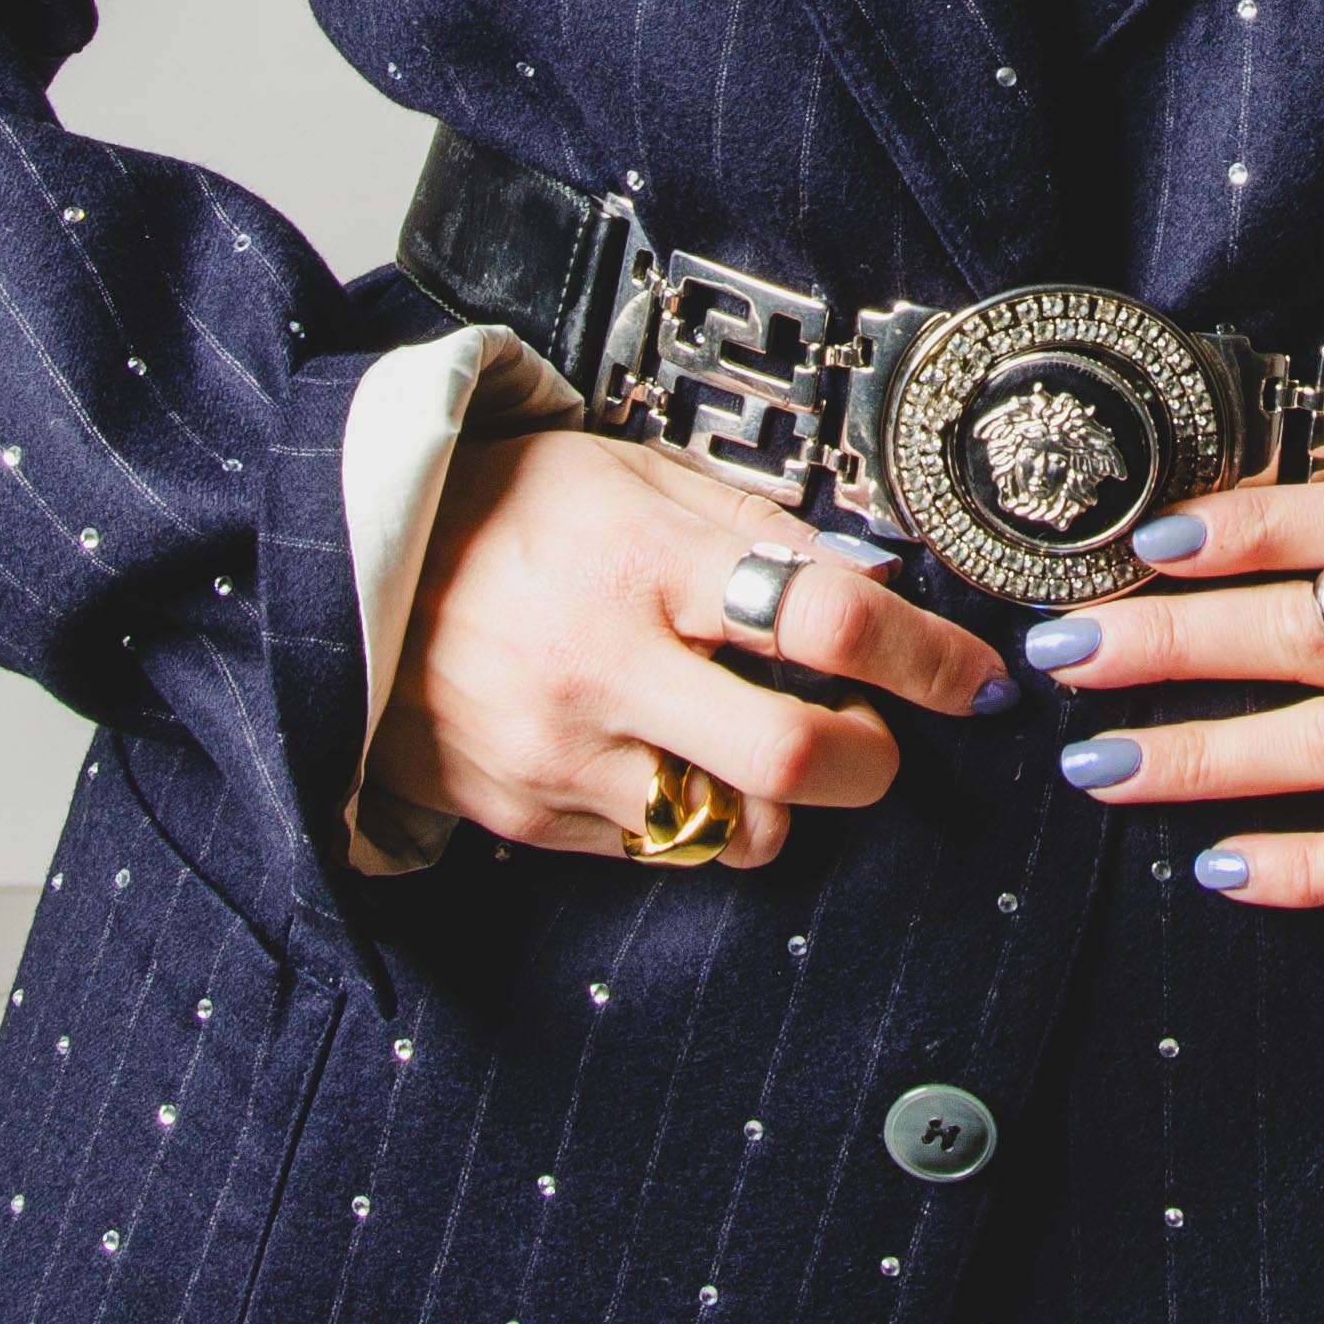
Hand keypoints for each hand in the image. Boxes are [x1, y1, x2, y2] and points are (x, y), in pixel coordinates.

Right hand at [364, 427, 1013, 869]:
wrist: (347, 575)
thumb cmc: (507, 509)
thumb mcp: (632, 473)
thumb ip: (752, 526)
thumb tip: (867, 579)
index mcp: (644, 561)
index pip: (822, 621)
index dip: (925, 659)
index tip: (976, 677)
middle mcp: (607, 667)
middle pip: (798, 761)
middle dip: (876, 763)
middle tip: (883, 738)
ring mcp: (566, 755)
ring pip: (738, 830)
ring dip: (780, 801)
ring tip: (757, 741)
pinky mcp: (532, 819)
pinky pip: (660, 850)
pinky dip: (693, 815)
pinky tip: (672, 757)